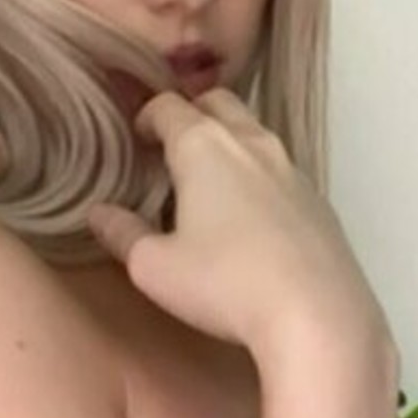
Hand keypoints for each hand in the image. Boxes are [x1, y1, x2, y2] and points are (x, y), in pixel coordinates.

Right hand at [85, 88, 391, 361]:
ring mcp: (292, 168)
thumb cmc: (225, 285)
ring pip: (255, 133)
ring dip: (229, 142)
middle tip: (171, 149)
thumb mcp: (155, 268)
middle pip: (218, 103)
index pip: (168, 106)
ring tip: (210, 182)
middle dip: (191, 115)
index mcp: (204, 146)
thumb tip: (98, 213)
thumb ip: (123, 234)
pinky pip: (281, 169)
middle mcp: (252, 142)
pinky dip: (258, 175)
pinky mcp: (319, 200)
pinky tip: (251, 217)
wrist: (318, 315)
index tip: (135, 140)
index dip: (146, 116)